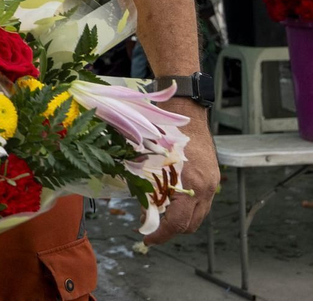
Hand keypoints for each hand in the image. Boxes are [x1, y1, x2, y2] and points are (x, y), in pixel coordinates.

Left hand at [144, 101, 218, 244]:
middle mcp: (206, 187)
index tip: (147, 238)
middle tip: (149, 228)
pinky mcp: (212, 177)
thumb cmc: (163, 129)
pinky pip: (200, 202)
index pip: (179, 222)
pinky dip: (185, 207)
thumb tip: (137, 204)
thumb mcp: (148, 155)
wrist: (187, 110)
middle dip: (170, 231)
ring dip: (178, 220)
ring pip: (197, 215)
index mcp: (190, 182)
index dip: (161, 234)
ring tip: (156, 214)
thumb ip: (145, 180)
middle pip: (191, 224)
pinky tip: (168, 200)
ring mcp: (211, 183)